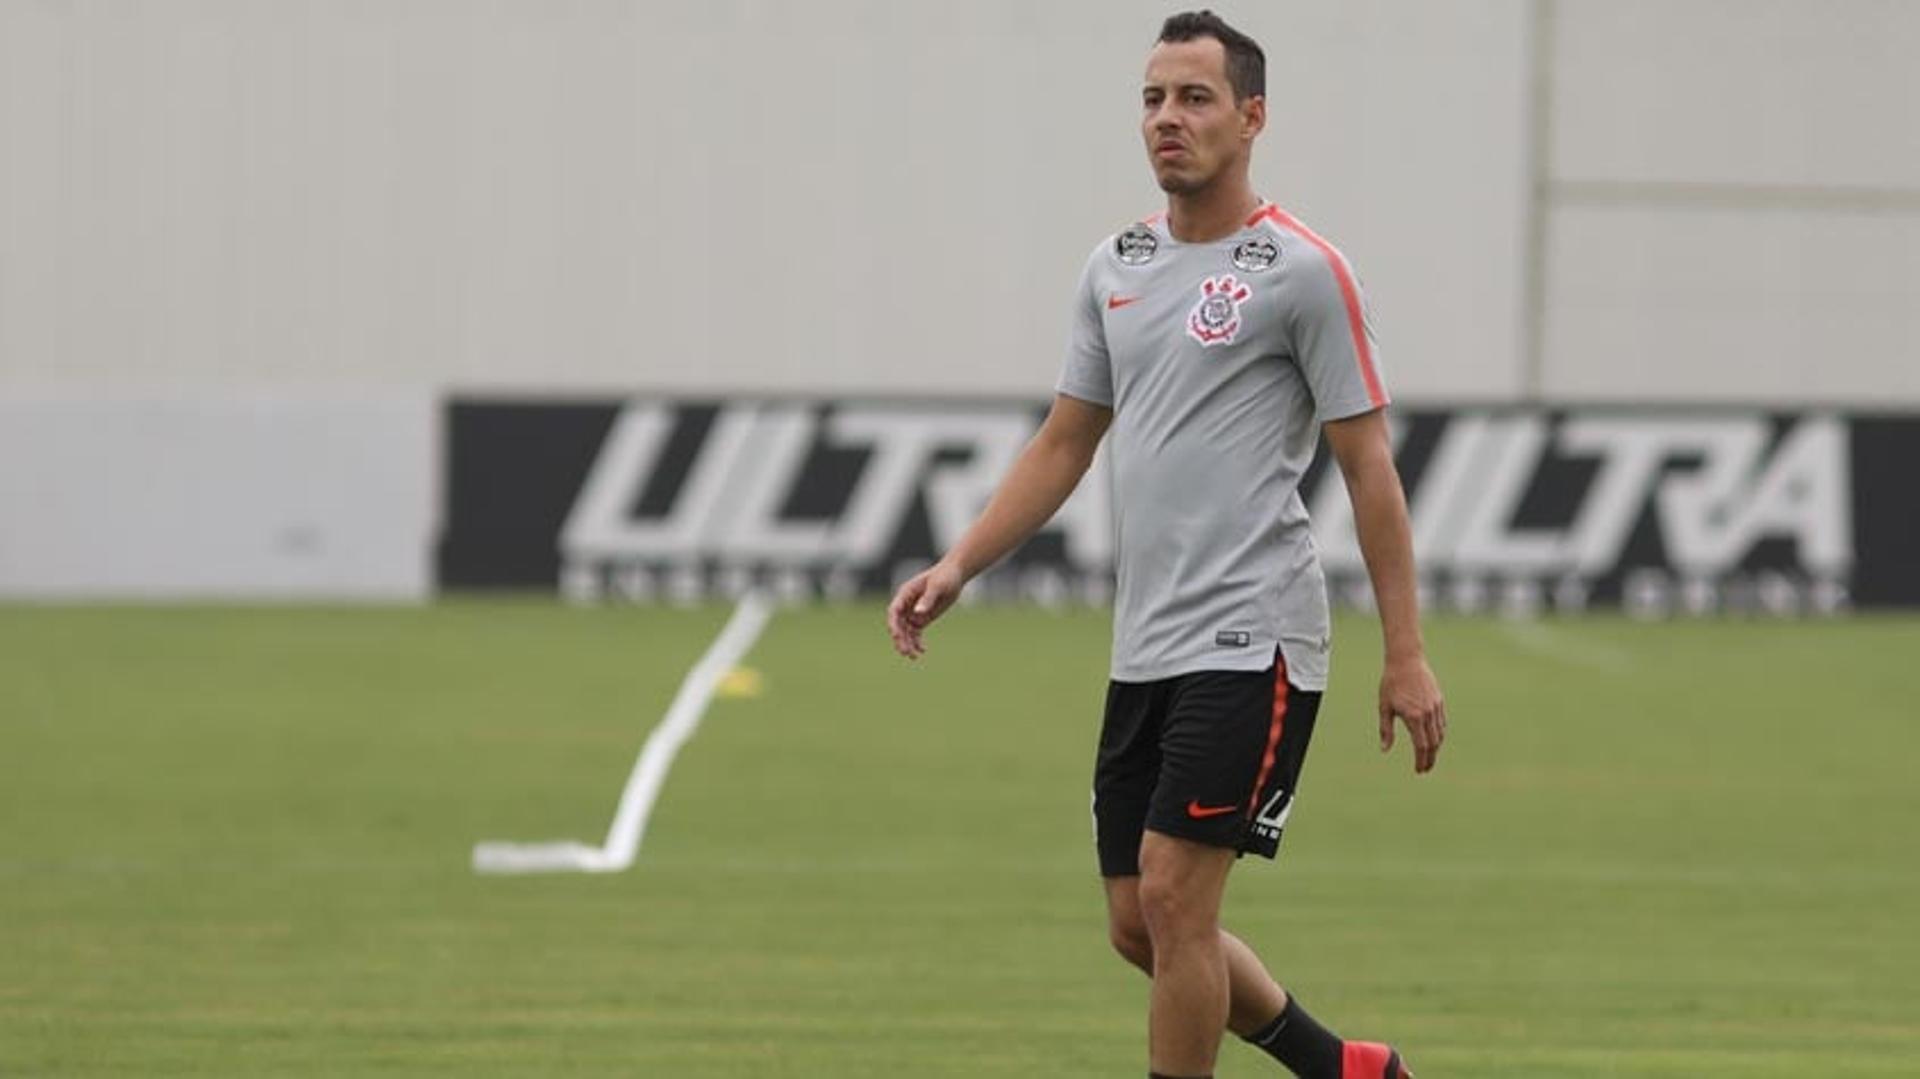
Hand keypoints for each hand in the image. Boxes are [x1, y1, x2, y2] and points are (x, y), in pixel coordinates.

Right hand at [885, 561, 966, 658]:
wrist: (955, 575)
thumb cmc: (945, 575)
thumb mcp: (937, 586)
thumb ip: (927, 599)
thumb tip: (917, 613)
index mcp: (906, 593)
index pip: (894, 611)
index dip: (893, 624)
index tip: (896, 636)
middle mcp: (907, 604)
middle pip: (898, 625)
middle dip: (901, 639)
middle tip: (906, 652)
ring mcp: (914, 612)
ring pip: (906, 631)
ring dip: (908, 644)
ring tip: (913, 657)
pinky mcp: (923, 618)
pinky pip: (916, 633)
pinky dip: (917, 642)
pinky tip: (922, 651)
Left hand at [1379, 654, 1445, 773]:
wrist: (1406, 660)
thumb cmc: (1391, 683)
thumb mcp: (1384, 707)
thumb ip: (1386, 730)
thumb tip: (1384, 750)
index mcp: (1414, 717)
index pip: (1421, 746)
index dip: (1421, 760)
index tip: (1419, 770)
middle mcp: (1428, 714)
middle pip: (1433, 743)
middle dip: (1430, 758)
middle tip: (1425, 769)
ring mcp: (1435, 707)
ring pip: (1440, 734)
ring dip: (1435, 748)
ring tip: (1429, 757)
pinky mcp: (1439, 701)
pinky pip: (1442, 723)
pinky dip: (1439, 734)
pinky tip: (1434, 738)